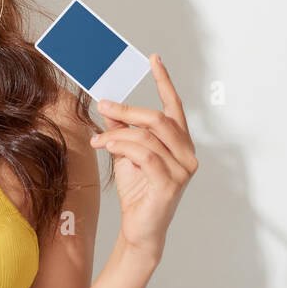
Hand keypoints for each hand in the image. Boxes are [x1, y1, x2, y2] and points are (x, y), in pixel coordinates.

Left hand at [88, 54, 197, 262]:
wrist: (139, 229)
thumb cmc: (137, 191)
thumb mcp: (126, 154)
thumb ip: (122, 129)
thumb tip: (109, 104)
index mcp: (180, 143)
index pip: (174, 107)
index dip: (165, 81)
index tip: (154, 59)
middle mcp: (187, 154)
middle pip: (159, 119)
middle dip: (128, 109)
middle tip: (103, 104)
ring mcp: (182, 170)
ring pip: (147, 138)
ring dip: (117, 134)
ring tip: (98, 139)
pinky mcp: (170, 184)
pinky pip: (144, 156)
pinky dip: (121, 148)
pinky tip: (106, 147)